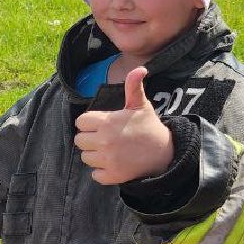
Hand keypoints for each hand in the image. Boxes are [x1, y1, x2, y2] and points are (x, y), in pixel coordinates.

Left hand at [72, 66, 174, 184]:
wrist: (164, 153)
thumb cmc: (149, 127)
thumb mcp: (140, 105)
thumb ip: (134, 87)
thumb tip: (140, 68)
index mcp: (107, 122)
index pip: (81, 122)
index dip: (89, 123)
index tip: (102, 125)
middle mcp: (104, 141)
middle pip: (79, 140)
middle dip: (89, 139)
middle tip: (105, 138)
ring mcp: (107, 159)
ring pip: (85, 157)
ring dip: (94, 155)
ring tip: (110, 151)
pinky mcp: (112, 175)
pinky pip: (94, 174)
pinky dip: (102, 171)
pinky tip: (114, 164)